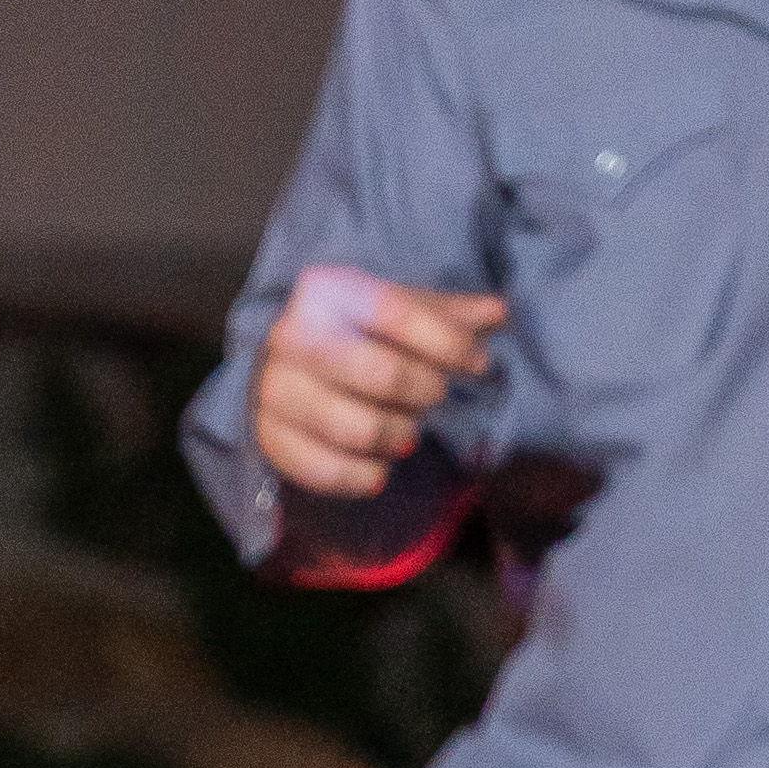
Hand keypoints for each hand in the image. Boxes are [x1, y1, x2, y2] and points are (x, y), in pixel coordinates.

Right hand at [250, 260, 506, 501]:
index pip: (396, 312)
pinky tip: (381, 468)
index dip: (447, 341)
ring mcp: (276, 390)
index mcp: (325, 292)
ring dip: (398, 435)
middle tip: (435, 395)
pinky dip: (366, 476)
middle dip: (424, 390)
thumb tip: (498, 312)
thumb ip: (449, 316)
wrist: (289, 372)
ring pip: (356, 428)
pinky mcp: (269, 439)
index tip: (477, 362)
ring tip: (408, 432)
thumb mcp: (401, 316)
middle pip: (380, 373)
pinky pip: (327, 471)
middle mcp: (291, 336)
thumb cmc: (358, 337)